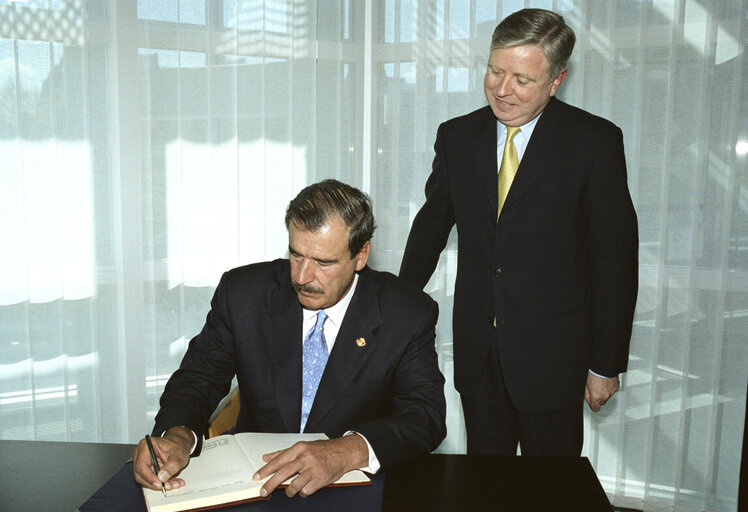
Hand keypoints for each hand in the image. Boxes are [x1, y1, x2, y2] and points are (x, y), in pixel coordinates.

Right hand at [132, 426, 193, 491]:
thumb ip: (172, 465)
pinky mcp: (145, 470)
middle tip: (170, 486)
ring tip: (175, 484)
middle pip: (141, 475)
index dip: (150, 477)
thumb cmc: (178, 445)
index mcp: (145, 446)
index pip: (141, 466)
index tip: (160, 484)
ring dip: (160, 485)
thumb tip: (162, 477)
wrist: (179, 445)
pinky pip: (150, 481)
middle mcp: (139, 455)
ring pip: (145, 480)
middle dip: (156, 484)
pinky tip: (172, 483)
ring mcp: (141, 463)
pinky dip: (162, 484)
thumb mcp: (179, 453)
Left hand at [253, 435, 368, 497]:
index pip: (279, 460)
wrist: (343, 452)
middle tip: (263, 492)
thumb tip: (266, 457)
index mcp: (299, 448)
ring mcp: (314, 469)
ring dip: (289, 491)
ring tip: (289, 491)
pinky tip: (304, 489)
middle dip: (271, 484)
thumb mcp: (303, 447)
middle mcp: (306, 458)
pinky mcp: (321, 479)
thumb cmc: (322, 450)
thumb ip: (283, 453)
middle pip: (283, 473)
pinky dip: (303, 493)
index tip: (257, 477)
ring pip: (294, 485)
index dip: (266, 470)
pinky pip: (306, 491)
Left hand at [585, 373, 619, 411]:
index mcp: (596, 397)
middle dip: (598, 398)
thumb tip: (589, 401)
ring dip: (604, 393)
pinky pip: (612, 391)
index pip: (595, 408)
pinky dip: (609, 388)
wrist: (603, 367)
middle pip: (601, 402)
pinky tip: (606, 383)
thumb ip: (587, 396)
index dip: (593, 406)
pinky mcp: (616, 388)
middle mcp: (605, 396)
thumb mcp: (586, 386)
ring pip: (607, 397)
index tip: (592, 403)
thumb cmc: (594, 374)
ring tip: (600, 385)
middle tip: (595, 390)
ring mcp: (612, 392)